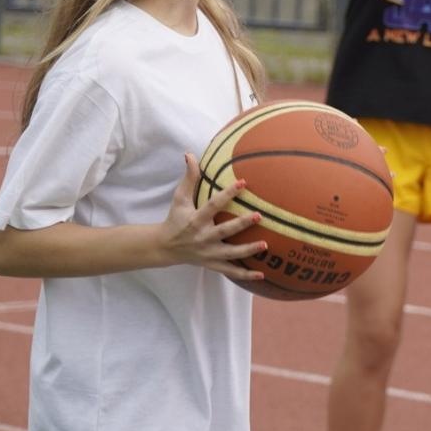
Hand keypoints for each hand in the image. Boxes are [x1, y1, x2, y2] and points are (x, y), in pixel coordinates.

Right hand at [159, 153, 267, 279]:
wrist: (165, 247)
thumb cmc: (175, 218)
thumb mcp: (179, 198)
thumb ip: (188, 178)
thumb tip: (190, 154)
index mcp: (196, 219)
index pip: (213, 205)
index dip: (228, 194)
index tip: (243, 183)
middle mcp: (203, 237)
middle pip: (225, 231)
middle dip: (241, 224)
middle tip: (259, 215)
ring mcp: (209, 253)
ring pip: (231, 254)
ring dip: (248, 250)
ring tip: (266, 245)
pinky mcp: (212, 264)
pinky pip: (231, 271)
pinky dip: (245, 275)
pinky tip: (262, 275)